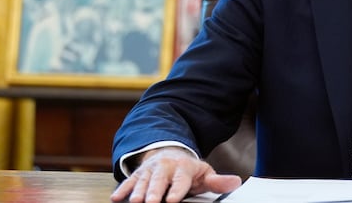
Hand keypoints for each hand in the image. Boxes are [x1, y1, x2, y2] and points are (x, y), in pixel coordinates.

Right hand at [110, 146, 241, 202]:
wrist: (169, 153)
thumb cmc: (188, 170)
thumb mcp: (205, 173)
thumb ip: (218, 181)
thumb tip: (236, 182)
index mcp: (183, 168)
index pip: (180, 180)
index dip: (176, 190)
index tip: (172, 200)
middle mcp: (165, 168)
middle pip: (159, 181)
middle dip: (154, 192)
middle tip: (150, 202)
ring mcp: (150, 171)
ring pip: (143, 182)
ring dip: (137, 191)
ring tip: (135, 202)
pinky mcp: (138, 174)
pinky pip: (128, 182)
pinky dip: (122, 189)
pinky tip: (116, 198)